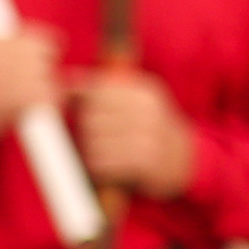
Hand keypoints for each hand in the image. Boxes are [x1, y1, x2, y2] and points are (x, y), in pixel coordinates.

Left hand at [68, 66, 198, 198]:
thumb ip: (98, 90)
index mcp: (142, 90)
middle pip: (92, 117)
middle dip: (85, 131)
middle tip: (91, 140)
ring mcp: (149, 134)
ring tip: (99, 154)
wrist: (185, 160)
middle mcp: (147, 109)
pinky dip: (99, 167)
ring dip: (91, 151)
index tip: (85, 118)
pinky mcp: (147, 161)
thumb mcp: (131, 102)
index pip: (96, 92)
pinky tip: (106, 167)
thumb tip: (63, 81)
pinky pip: (106, 162)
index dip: (82, 107)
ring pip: (96, 141)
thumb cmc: (146, 129)